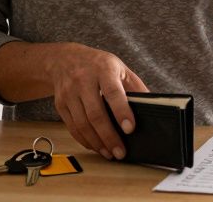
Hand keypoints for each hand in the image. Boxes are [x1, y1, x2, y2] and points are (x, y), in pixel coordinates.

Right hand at [43, 44, 148, 160]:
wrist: (64, 59)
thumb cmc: (97, 64)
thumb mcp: (119, 68)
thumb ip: (135, 86)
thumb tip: (152, 106)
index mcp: (103, 69)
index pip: (113, 92)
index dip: (122, 111)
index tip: (130, 129)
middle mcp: (83, 80)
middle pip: (96, 113)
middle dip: (109, 136)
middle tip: (120, 151)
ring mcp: (69, 93)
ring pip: (82, 123)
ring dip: (97, 142)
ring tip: (110, 153)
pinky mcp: (60, 104)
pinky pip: (72, 127)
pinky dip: (84, 140)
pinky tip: (95, 146)